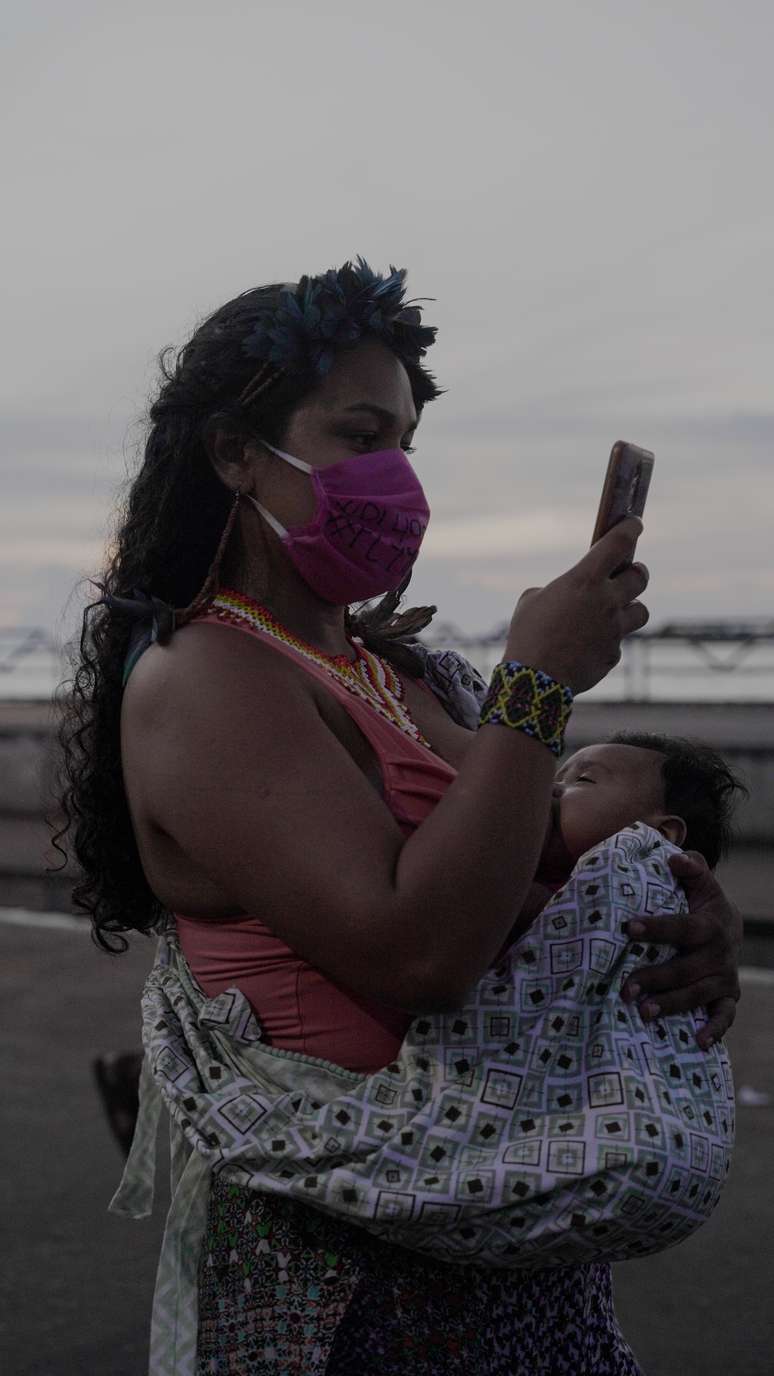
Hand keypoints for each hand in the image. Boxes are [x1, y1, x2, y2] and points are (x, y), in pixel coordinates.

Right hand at [506, 518, 649, 693]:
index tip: (634, 524)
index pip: (618, 544)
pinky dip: (607, 642)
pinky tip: (589, 648)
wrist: (534, 681)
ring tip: (616, 612)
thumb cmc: (527, 636)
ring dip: (631, 608)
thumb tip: (566, 599)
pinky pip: (618, 643)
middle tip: (631, 572)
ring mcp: (614, 630)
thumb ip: (556, 592)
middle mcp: (606, 601)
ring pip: (640, 611)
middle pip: (640, 578)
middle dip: (637, 572)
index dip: (630, 529)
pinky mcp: (613, 655)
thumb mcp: (531, 601)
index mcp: (584, 580)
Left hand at [620, 850, 742, 1050]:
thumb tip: (674, 858)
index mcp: (709, 925)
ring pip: (698, 995)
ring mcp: (724, 977)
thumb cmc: (702, 904)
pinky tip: (698, 1042)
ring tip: (643, 1012)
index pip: (681, 927)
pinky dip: (715, 1030)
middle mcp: (719, 953)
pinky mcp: (728, 997)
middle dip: (655, 978)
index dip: (656, 927)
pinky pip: (724, 1016)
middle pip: (686, 969)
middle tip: (625, 988)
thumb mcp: (700, 883)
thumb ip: (690, 868)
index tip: (628, 927)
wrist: (731, 928)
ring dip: (671, 1005)